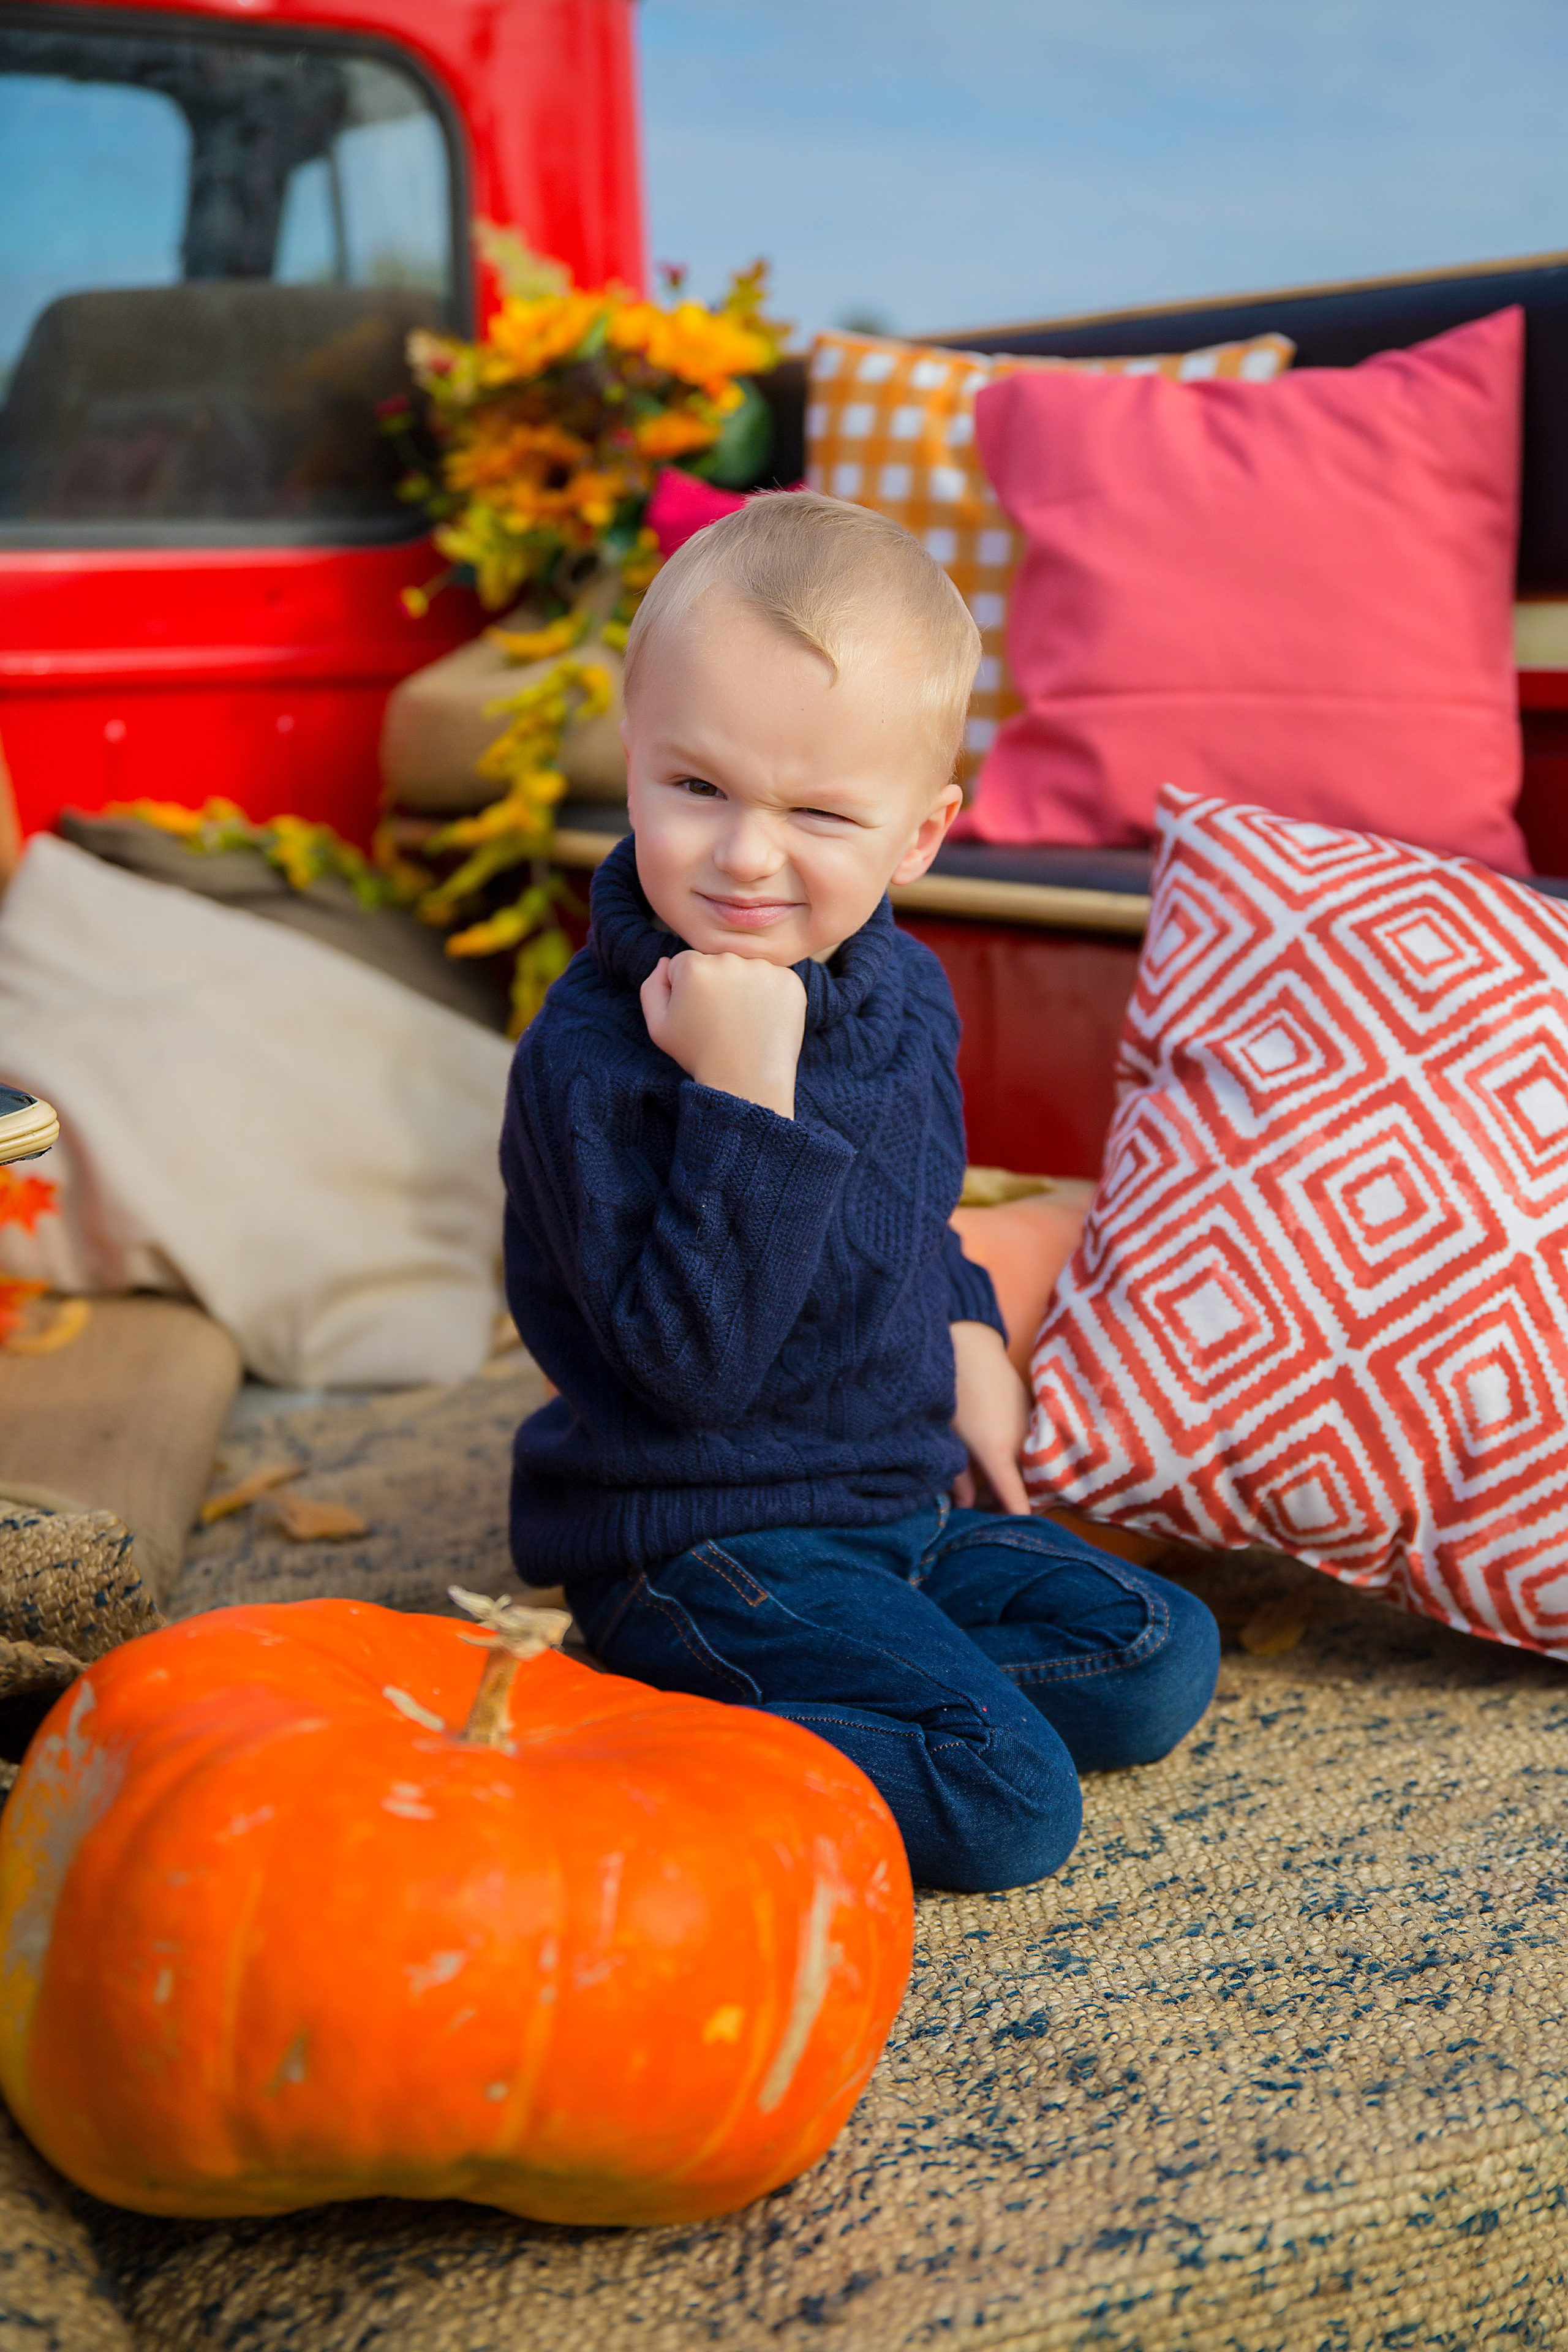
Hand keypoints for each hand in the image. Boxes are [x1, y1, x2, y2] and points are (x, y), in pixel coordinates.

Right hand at [640, 951, 806, 1120]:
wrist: (746, 1081)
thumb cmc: (699, 1055)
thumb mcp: (659, 1026)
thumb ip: (652, 987)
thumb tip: (665, 962)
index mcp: (693, 965)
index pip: (684, 964)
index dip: (686, 992)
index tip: (697, 1015)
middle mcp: (729, 959)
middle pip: (717, 963)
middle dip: (716, 985)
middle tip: (720, 1021)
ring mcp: (764, 969)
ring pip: (746, 969)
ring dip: (743, 988)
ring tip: (742, 1022)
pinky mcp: (790, 982)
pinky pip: (773, 980)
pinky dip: (770, 996)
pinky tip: (763, 1020)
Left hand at [950, 1319, 1031, 1513]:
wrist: (970, 1343)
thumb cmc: (951, 1391)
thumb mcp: (948, 1437)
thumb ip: (957, 1475)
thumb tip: (964, 1506)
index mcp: (999, 1454)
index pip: (1017, 1502)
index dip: (1013, 1522)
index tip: (1004, 1533)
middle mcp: (1022, 1444)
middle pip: (1024, 1489)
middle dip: (1003, 1501)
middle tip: (973, 1499)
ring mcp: (1031, 1426)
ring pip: (1029, 1467)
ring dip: (1010, 1477)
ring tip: (979, 1475)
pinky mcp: (1033, 1411)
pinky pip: (1032, 1446)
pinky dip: (1017, 1457)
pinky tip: (994, 1452)